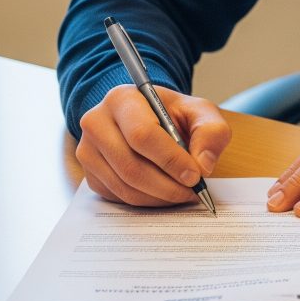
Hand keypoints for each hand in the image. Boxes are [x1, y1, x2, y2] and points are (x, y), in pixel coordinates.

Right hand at [76, 84, 231, 207]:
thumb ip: (211, 131)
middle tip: (192, 191)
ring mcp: (88, 150)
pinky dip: (146, 201)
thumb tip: (203, 165)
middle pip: (130, 165)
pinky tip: (165, 194)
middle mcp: (96, 123)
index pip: (142, 134)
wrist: (150, 118)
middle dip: (167, 184)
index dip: (170, 159)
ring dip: (159, 197)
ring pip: (123, 186)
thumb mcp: (199, 112)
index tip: (195, 175)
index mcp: (122, 99)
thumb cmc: (174, 114)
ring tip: (183, 193)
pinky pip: (118, 197)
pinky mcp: (90, 174)